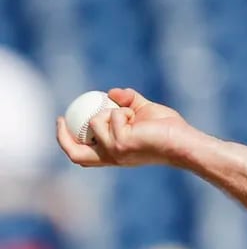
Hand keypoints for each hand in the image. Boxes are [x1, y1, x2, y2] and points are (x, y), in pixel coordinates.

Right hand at [57, 88, 192, 166]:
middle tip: (60, 117)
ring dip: (113, 111)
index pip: (83, 155)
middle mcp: (112, 156)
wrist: (183, 141)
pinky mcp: (121, 143)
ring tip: (134, 116)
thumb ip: (128, 102)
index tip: (62, 120)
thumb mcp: (143, 111)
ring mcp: (115, 150)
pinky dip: (125, 110)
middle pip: (74, 154)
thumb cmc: (168, 130)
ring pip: (95, 121)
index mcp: (114, 154)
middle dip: (61, 137)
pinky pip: (113, 115)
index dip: (67, 140)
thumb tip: (111, 93)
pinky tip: (140, 119)